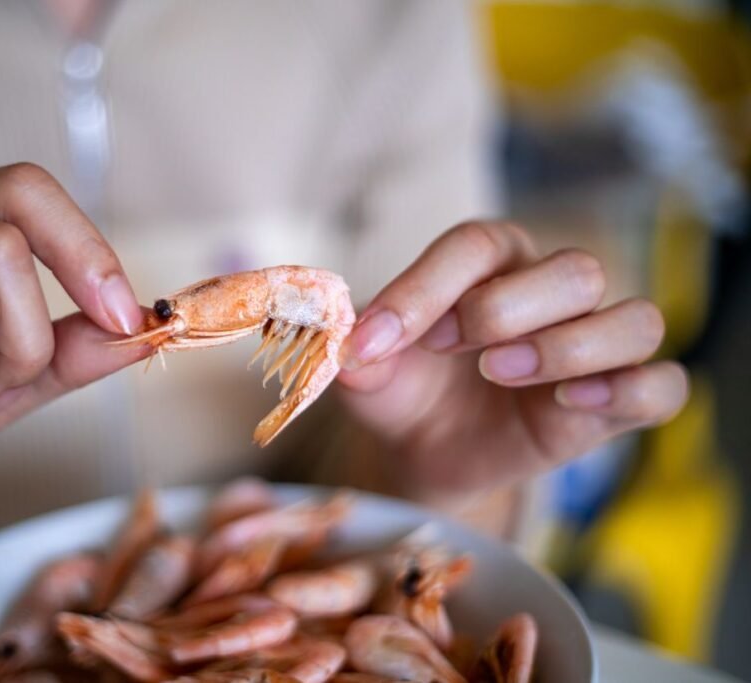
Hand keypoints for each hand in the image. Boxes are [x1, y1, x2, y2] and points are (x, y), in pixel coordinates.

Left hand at [337, 221, 687, 507]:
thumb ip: (358, 354)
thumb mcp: (369, 375)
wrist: (426, 450)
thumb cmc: (403, 390)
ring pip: (635, 319)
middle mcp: (550, 291)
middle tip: (450, 347)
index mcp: (489, 264)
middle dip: (506, 309)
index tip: (376, 337)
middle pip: (574, 270)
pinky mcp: (613, 403)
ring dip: (570, 347)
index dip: (428, 287)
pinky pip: (662, 387)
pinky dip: (630, 391)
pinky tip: (571, 404)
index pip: (478, 246)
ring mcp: (590, 345)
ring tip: (500, 373)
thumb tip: (347, 345)